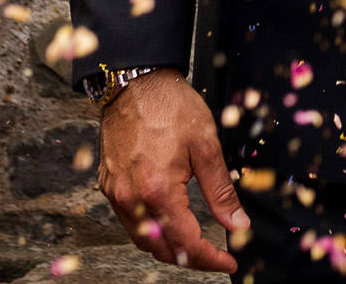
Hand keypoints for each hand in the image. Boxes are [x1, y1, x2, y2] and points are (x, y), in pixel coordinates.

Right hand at [98, 69, 250, 271]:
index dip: (210, 259)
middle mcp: (131, 198)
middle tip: (215, 256)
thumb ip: (221, 191)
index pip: (186, 243)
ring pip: (142, 240)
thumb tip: (237, 224)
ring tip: (194, 244)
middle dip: (190, 259)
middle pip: (161, 249)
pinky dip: (149, 231)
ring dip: (168, 248)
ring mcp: (116, 193)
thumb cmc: (169, 106)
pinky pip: (128, 222)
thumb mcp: (206, 146)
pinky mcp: (109, 185)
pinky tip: (166, 223)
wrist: (135, 82)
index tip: (228, 262)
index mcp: (158, 190)